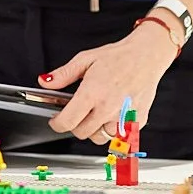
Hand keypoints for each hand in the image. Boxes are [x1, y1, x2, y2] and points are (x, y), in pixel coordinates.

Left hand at [41, 21, 175, 143]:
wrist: (147, 55)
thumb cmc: (119, 56)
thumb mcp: (85, 59)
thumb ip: (63, 74)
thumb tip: (45, 82)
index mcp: (92, 93)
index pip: (68, 122)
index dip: (57, 124)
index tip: (56, 121)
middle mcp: (108, 108)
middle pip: (82, 132)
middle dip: (75, 125)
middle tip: (77, 113)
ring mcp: (124, 117)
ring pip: (100, 137)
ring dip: (94, 129)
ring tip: (96, 114)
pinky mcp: (138, 121)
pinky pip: (119, 135)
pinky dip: (114, 129)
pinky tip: (113, 113)